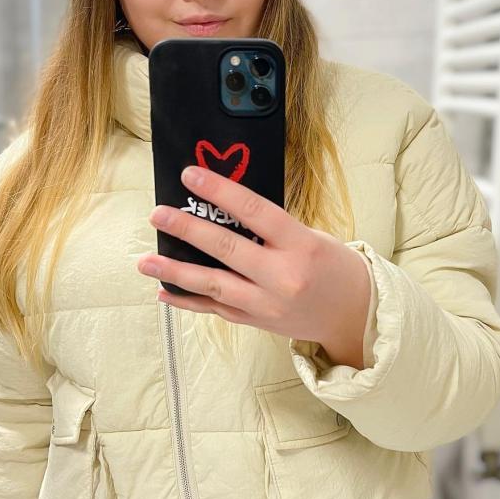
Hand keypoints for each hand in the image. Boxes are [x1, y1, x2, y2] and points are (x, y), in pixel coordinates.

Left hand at [137, 165, 371, 355]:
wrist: (354, 315)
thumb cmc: (333, 267)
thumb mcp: (311, 237)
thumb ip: (271, 228)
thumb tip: (222, 210)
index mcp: (300, 246)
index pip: (254, 212)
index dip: (220, 191)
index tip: (190, 176)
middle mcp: (282, 277)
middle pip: (227, 249)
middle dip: (187, 230)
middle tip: (158, 215)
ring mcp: (267, 304)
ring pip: (214, 285)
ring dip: (175, 272)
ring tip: (145, 261)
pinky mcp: (257, 322)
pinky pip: (216, 309)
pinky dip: (188, 300)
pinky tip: (164, 291)